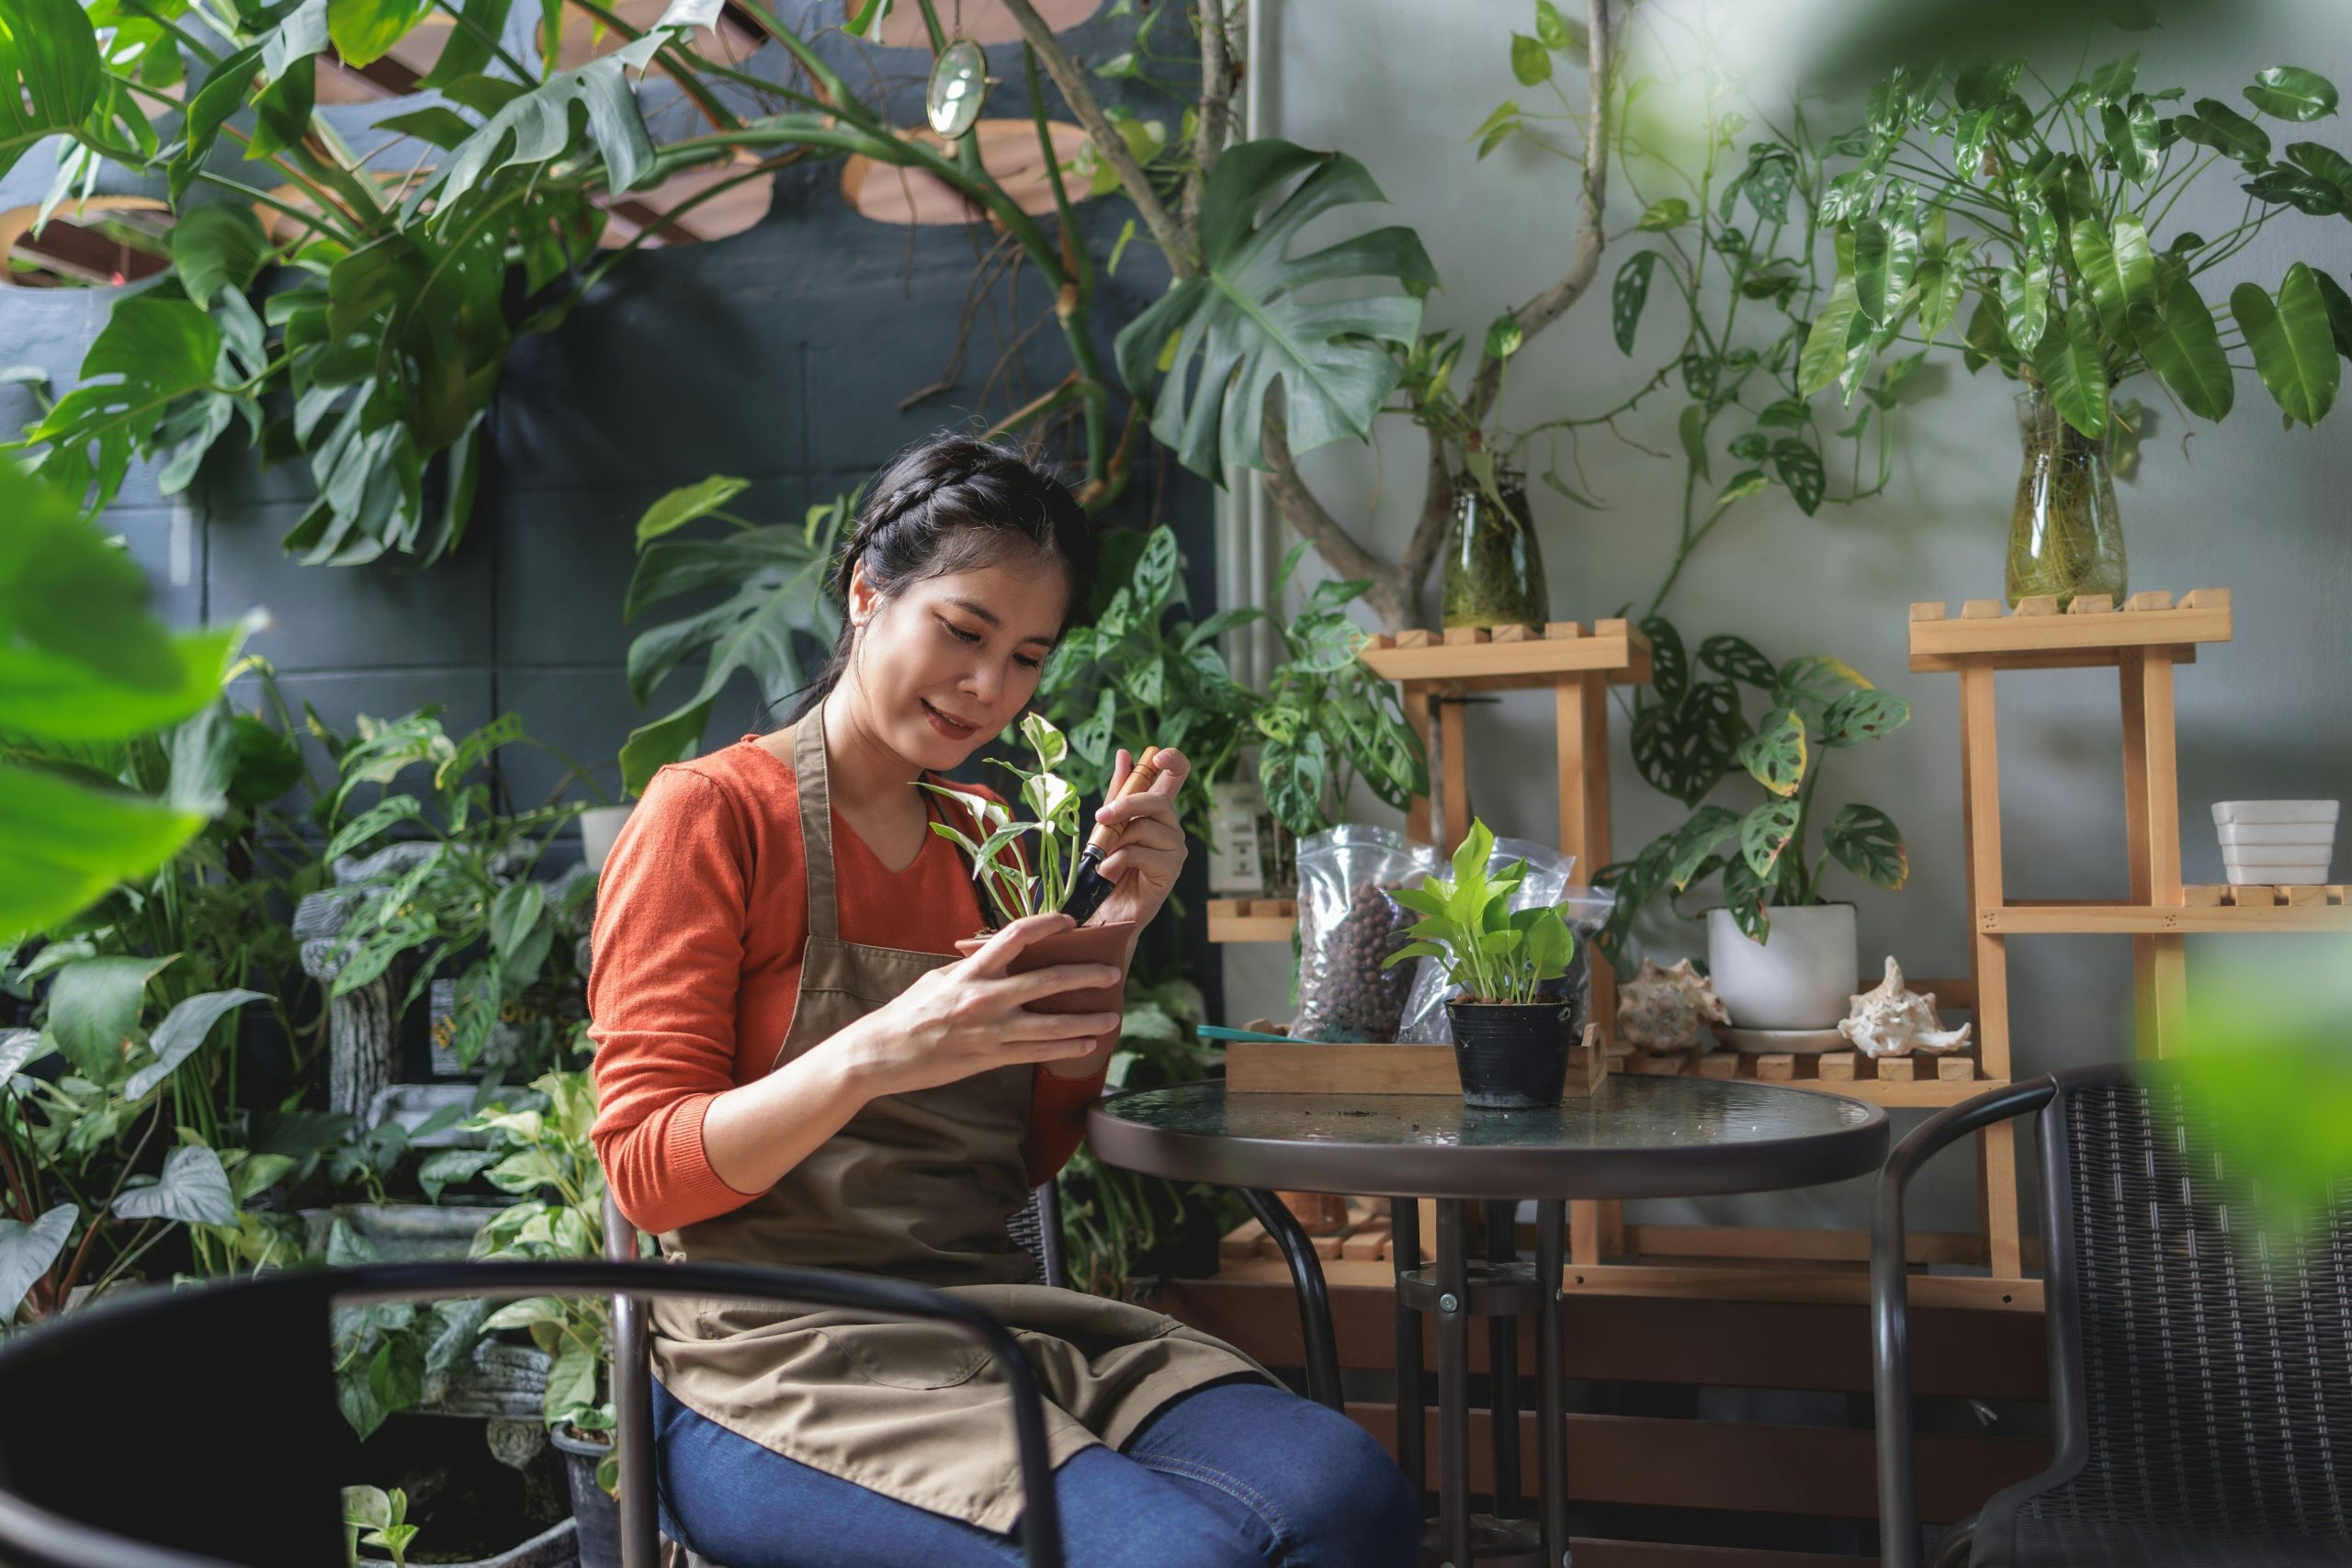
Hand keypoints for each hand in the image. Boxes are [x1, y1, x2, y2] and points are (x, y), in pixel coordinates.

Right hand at [838, 913, 1121, 1098]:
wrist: (883, 1053)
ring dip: (1087, 1020)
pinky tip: (1086, 1045)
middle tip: (1112, 973)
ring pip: (1051, 1024)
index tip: (1070, 922)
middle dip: (1086, 976)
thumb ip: (970, 969)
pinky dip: (1066, 1048)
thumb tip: (997, 959)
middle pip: (1047, 980)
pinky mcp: (991, 1058)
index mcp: (971, 971)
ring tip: (1113, 1017)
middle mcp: (986, 998)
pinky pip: (1037, 1053)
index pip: (1016, 936)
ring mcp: (991, 1031)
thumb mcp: (937, 980)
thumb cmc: (908, 1013)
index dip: (1047, 924)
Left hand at [1087, 746, 1188, 931]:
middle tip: (1100, 816)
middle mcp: (1172, 827)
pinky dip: (1117, 861)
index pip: (1177, 775)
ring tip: (1103, 858)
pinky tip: (1110, 873)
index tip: (1157, 755)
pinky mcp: (1170, 870)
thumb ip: (1119, 791)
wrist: (1105, 911)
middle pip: (1159, 800)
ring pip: (1145, 828)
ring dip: (1115, 841)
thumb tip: (1124, 754)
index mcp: (1158, 812)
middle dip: (1126, 804)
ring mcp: (1175, 849)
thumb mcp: (1108, 825)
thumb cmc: (1108, 867)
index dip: (1174, 760)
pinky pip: (1140, 852)